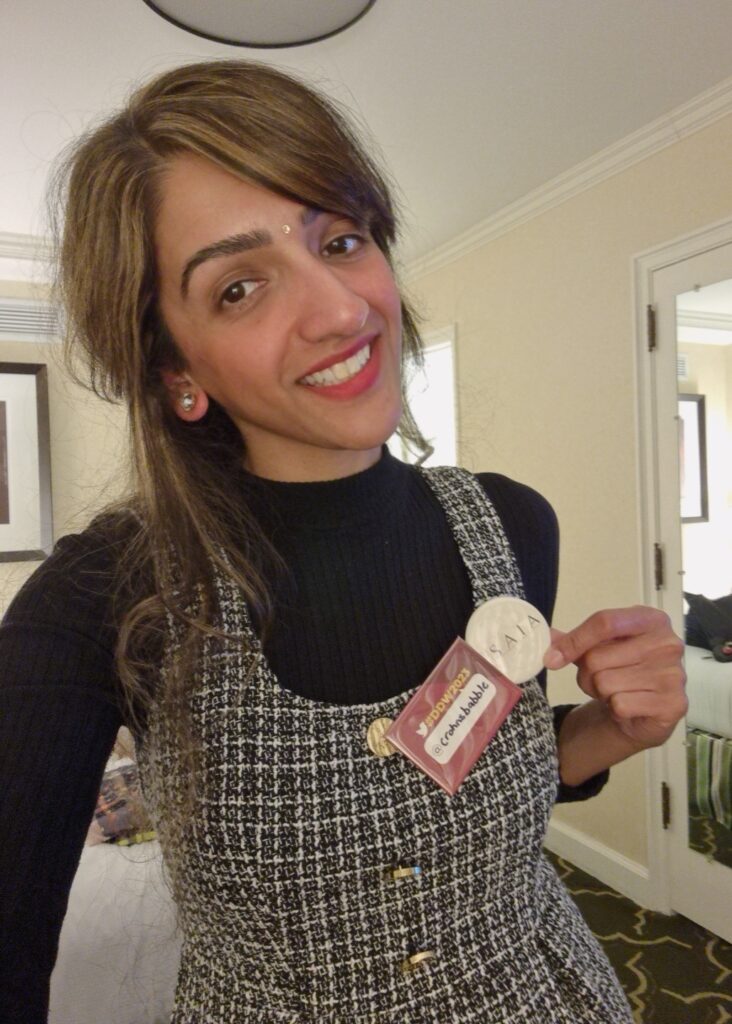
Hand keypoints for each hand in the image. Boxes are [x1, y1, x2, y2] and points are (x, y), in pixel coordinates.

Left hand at [544, 605, 686, 749]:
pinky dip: (616, 708)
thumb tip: (546, 638)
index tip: (553, 657)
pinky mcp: (673, 704)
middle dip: (588, 673)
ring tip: (615, 691)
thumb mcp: (597, 648)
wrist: (643, 709)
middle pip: (598, 657)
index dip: (574, 641)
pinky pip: (620, 704)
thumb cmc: (621, 670)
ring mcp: (675, 675)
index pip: (605, 622)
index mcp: (651, 619)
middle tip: (602, 678)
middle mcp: (668, 643)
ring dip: (600, 691)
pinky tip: (628, 705)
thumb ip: (572, 641)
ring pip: (605, 682)